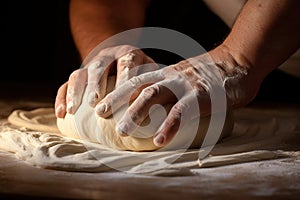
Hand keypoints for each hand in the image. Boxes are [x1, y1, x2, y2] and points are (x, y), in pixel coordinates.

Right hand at [55, 45, 157, 117]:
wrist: (118, 54)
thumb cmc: (139, 69)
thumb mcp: (149, 69)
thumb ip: (152, 81)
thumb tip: (157, 102)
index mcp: (127, 53)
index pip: (126, 63)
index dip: (124, 79)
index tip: (124, 98)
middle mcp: (106, 56)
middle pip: (99, 68)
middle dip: (96, 86)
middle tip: (96, 105)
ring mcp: (90, 64)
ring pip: (79, 74)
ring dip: (75, 92)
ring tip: (73, 111)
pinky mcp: (79, 74)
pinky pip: (66, 83)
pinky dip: (62, 98)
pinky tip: (61, 114)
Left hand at [96, 46, 261, 146]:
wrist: (239, 64)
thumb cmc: (212, 75)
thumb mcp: (186, 77)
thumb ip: (172, 87)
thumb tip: (158, 104)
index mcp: (167, 72)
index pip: (137, 78)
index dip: (119, 90)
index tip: (103, 102)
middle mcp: (172, 75)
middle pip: (139, 85)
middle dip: (118, 98)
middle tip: (101, 113)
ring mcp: (185, 84)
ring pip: (154, 95)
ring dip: (136, 113)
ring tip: (123, 130)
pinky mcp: (201, 95)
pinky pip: (181, 112)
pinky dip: (169, 126)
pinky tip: (159, 140)